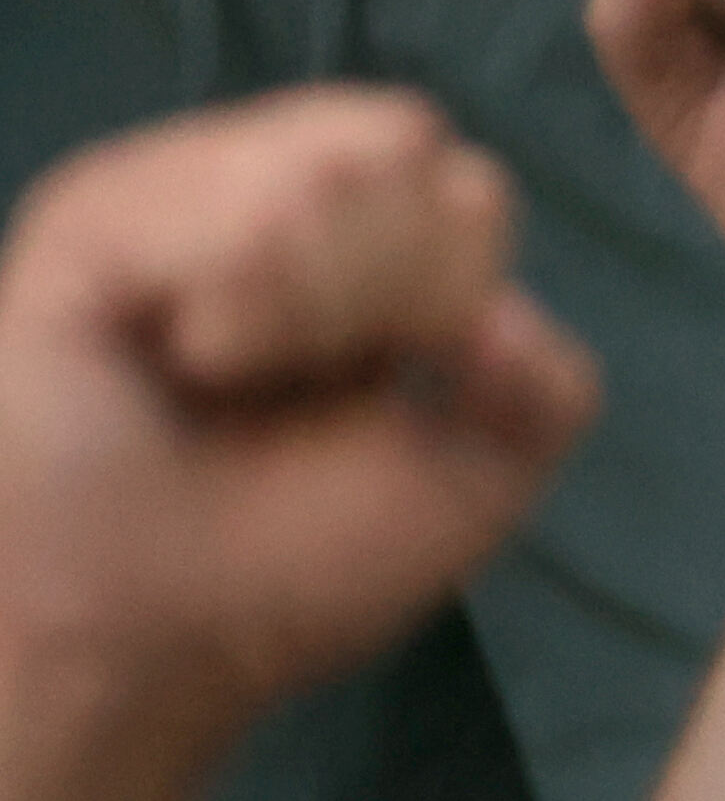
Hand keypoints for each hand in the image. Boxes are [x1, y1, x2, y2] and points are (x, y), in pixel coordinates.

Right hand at [0, 95, 602, 787]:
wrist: (143, 644)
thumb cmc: (290, 567)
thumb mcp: (475, 479)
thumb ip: (550, 389)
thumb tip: (508, 318)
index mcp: (365, 244)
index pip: (468, 189)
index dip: (453, 302)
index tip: (379, 391)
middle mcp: (272, 197)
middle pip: (411, 156)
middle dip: (386, 297)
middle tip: (286, 390)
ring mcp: (179, 197)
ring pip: (338, 170)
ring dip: (313, 304)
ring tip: (220, 374)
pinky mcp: (96, 220)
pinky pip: (241, 200)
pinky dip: (242, 294)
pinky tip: (183, 354)